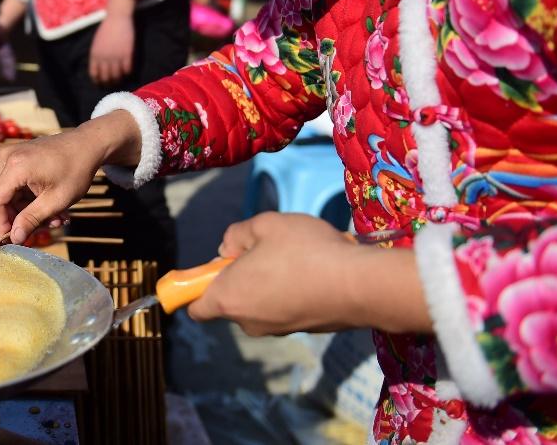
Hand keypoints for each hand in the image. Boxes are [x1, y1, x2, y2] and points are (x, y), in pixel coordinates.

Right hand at [0, 110, 141, 243]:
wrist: (86, 144)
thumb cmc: (75, 170)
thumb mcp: (56, 200)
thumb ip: (31, 219)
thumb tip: (14, 239)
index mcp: (15, 166)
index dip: (0, 223)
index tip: (15, 238)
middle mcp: (5, 157)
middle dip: (10, 216)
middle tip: (34, 226)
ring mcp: (8, 155)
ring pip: (0, 192)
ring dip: (20, 209)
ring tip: (49, 217)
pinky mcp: (13, 156)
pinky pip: (8, 183)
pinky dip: (22, 197)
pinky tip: (44, 204)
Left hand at [89, 0, 134, 84]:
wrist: (117, 18)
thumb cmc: (106, 29)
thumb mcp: (96, 43)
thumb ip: (97, 55)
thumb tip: (99, 68)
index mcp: (95, 55)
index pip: (94, 74)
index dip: (98, 81)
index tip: (101, 83)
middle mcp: (104, 58)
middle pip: (106, 77)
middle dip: (109, 83)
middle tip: (112, 84)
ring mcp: (116, 57)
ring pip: (117, 76)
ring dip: (119, 80)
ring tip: (121, 80)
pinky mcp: (127, 54)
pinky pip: (127, 69)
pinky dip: (128, 72)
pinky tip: (128, 72)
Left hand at [188, 212, 431, 335]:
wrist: (361, 285)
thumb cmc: (305, 251)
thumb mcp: (264, 225)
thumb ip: (237, 234)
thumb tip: (228, 249)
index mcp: (229, 298)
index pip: (195, 307)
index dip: (196, 286)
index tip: (213, 267)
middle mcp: (248, 322)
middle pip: (230, 300)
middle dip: (240, 276)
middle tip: (264, 249)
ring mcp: (277, 330)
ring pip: (260, 303)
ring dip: (268, 282)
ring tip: (295, 256)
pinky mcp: (304, 331)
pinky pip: (285, 308)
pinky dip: (291, 292)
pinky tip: (313, 271)